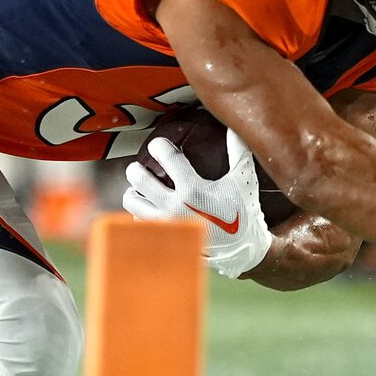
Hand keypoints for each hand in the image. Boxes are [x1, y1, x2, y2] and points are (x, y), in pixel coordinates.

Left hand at [123, 134, 271, 279]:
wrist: (242, 251)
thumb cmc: (242, 212)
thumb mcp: (243, 180)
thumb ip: (238, 151)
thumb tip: (234, 125)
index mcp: (193, 190)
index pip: (167, 158)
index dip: (159, 147)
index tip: (159, 146)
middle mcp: (175, 207)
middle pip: (139, 178)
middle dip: (136, 168)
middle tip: (140, 167)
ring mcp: (166, 225)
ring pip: (132, 202)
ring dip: (133, 192)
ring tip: (140, 188)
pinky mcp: (162, 239)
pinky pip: (137, 222)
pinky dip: (139, 213)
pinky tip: (149, 207)